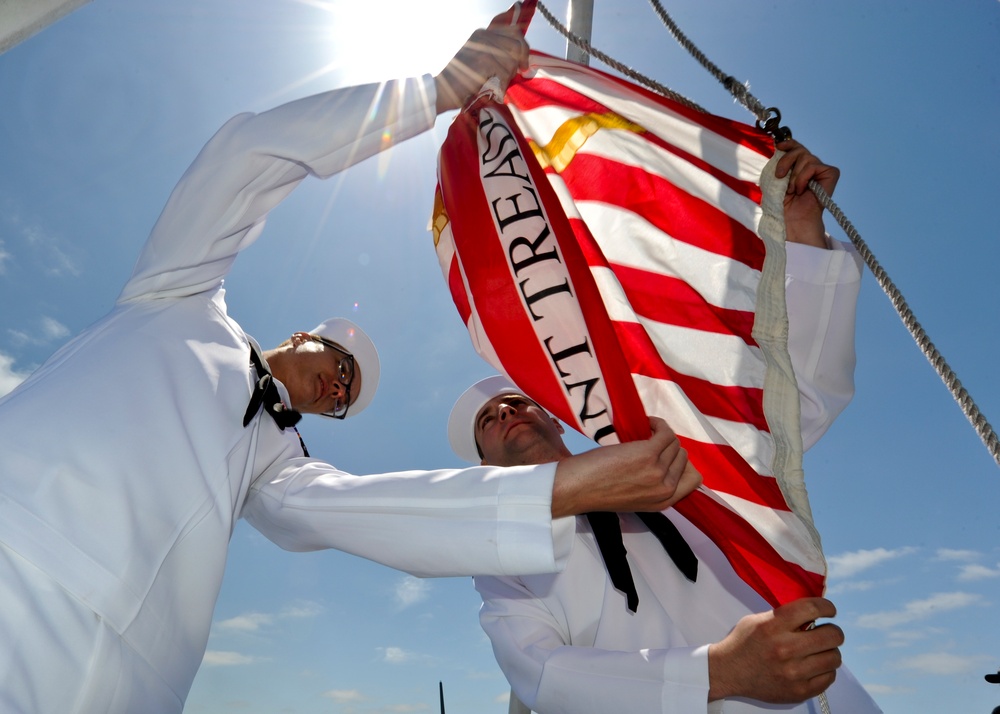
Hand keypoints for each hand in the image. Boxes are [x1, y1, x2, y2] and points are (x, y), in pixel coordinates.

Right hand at [434, 9, 529, 113]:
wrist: (443, 89)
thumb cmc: (462, 80)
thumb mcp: (478, 57)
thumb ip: (496, 52)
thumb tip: (520, 56)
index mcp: (483, 33)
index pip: (514, 32)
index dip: (523, 47)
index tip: (523, 62)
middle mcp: (484, 36)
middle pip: (517, 45)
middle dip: (522, 61)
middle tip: (521, 72)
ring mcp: (485, 47)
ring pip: (512, 62)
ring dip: (509, 77)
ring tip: (497, 84)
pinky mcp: (486, 61)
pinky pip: (505, 74)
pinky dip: (501, 85)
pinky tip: (492, 89)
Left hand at [550, 417, 701, 517]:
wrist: (577, 487)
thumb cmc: (597, 489)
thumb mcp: (635, 498)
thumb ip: (653, 486)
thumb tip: (666, 460)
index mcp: (664, 502)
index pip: (694, 480)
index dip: (683, 464)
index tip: (668, 454)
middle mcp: (665, 489)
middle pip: (683, 457)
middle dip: (669, 446)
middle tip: (651, 440)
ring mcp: (658, 472)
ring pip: (675, 443)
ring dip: (662, 433)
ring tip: (645, 430)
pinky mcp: (648, 454)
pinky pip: (665, 432)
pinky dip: (657, 423)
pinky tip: (645, 423)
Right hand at [708, 597, 843, 702]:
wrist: (728, 672)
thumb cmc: (744, 643)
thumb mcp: (758, 620)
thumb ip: (784, 615)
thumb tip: (814, 614)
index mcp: (773, 626)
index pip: (812, 609)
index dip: (827, 607)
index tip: (829, 610)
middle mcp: (785, 649)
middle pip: (832, 635)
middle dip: (833, 631)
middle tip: (826, 632)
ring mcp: (793, 673)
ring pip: (834, 657)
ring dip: (829, 651)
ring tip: (819, 650)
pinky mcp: (799, 691)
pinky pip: (829, 677)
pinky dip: (825, 669)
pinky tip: (814, 665)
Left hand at [774, 139, 839, 248]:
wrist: (791, 222)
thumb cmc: (781, 207)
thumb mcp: (774, 183)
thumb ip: (777, 166)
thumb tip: (777, 147)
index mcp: (796, 168)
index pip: (795, 147)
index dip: (788, 143)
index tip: (778, 146)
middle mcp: (809, 167)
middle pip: (799, 149)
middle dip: (786, 160)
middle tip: (779, 176)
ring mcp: (820, 171)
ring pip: (806, 156)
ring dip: (794, 175)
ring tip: (792, 190)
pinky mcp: (830, 175)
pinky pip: (815, 165)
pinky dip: (804, 177)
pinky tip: (802, 190)